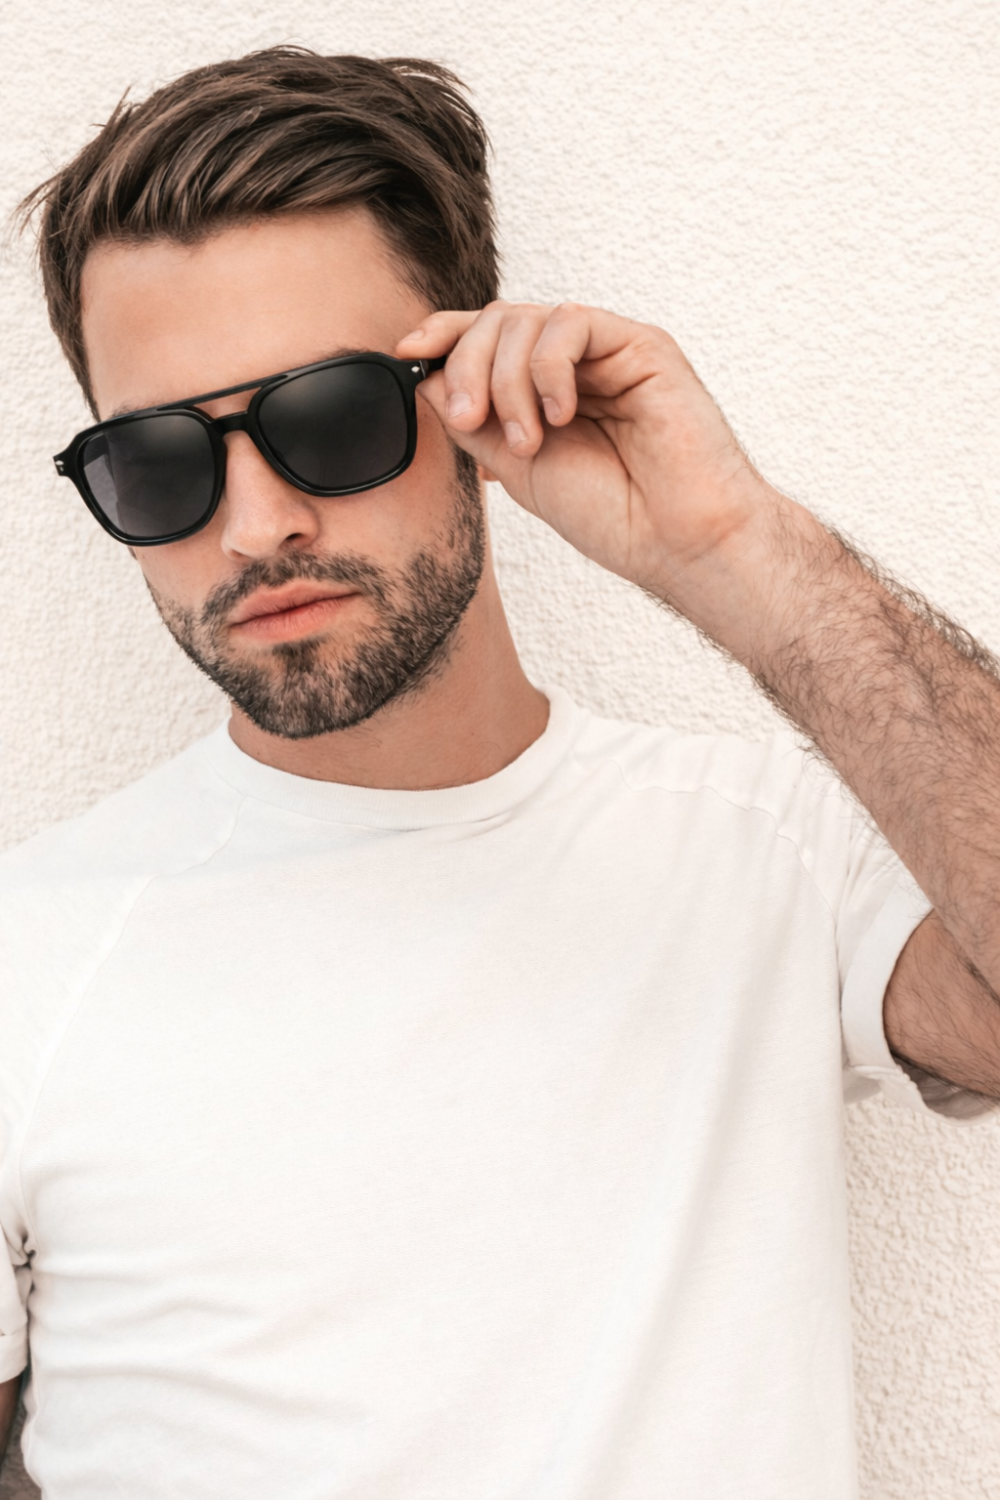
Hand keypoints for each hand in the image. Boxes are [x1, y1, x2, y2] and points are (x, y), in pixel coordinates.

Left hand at [396, 301, 779, 611]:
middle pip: (496, 322)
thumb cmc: (611, 514)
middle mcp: (574, 365)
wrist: (675, 540)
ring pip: (526, 319)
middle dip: (468, 366)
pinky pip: (572, 323)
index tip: (406, 352)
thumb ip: (474, 423)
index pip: (484, 342)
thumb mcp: (516, 469)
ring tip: (527, 440)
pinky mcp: (640, 345)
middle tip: (469, 420)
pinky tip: (560, 415)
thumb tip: (426, 378)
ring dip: (507, 380)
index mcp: (543, 391)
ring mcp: (607, 352)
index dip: (443, 337)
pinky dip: (549, 368)